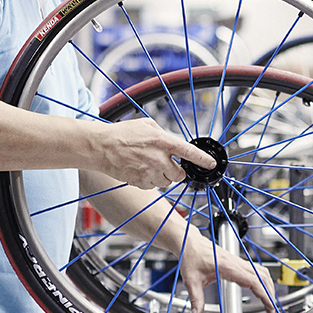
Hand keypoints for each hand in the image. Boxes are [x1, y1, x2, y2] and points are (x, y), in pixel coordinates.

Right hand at [93, 118, 214, 189]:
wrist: (101, 147)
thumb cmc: (122, 134)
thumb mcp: (147, 125)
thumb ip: (164, 135)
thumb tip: (173, 143)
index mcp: (163, 141)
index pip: (189, 153)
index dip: (203, 160)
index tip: (211, 164)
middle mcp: (159, 158)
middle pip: (179, 174)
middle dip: (176, 171)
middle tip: (166, 164)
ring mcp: (150, 172)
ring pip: (167, 182)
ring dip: (162, 176)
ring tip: (148, 165)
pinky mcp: (141, 182)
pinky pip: (153, 186)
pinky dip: (149, 180)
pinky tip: (139, 170)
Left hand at [179, 229, 274, 312]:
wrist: (190, 243)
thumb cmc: (191, 257)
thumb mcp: (191, 280)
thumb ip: (196, 299)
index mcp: (228, 267)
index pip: (253, 281)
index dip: (264, 294)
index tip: (269, 305)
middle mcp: (236, 263)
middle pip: (262, 277)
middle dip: (270, 293)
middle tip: (271, 309)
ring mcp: (238, 261)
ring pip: (261, 272)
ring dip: (268, 285)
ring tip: (269, 300)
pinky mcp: (237, 261)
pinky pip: (255, 269)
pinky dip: (262, 279)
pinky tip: (261, 288)